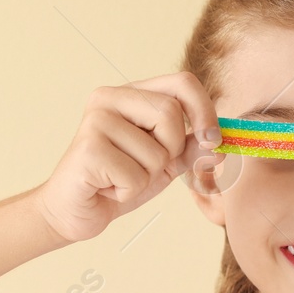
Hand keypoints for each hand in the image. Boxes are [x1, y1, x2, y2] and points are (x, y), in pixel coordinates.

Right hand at [34, 72, 221, 242]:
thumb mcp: (164, 162)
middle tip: (145, 166)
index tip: (213, 140)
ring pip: (156, 151)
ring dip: (147, 176)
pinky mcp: (87, 149)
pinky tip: (108, 187)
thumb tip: (218, 144)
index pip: (182, 83)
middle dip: (170, 151)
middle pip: (171, 114)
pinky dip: (129, 191)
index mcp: (130, 93)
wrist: (75, 210)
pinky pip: (135, 176)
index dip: (205, 111)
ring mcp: (95, 120)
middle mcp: (109, 98)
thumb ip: (191, 148)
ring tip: (121, 177)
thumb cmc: (118, 181)